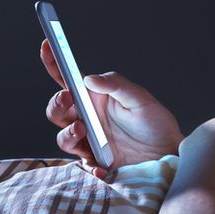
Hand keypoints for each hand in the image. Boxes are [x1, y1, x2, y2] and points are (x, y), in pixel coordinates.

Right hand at [41, 39, 183, 177]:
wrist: (167, 154)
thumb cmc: (155, 123)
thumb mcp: (140, 98)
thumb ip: (116, 85)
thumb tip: (89, 78)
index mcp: (94, 98)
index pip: (67, 80)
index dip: (54, 63)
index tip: (46, 45)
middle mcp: (87, 118)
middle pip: (57, 111)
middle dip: (57, 104)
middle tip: (68, 98)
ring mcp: (89, 141)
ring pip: (63, 138)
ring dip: (68, 134)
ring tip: (82, 130)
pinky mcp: (96, 162)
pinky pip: (84, 166)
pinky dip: (90, 168)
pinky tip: (102, 168)